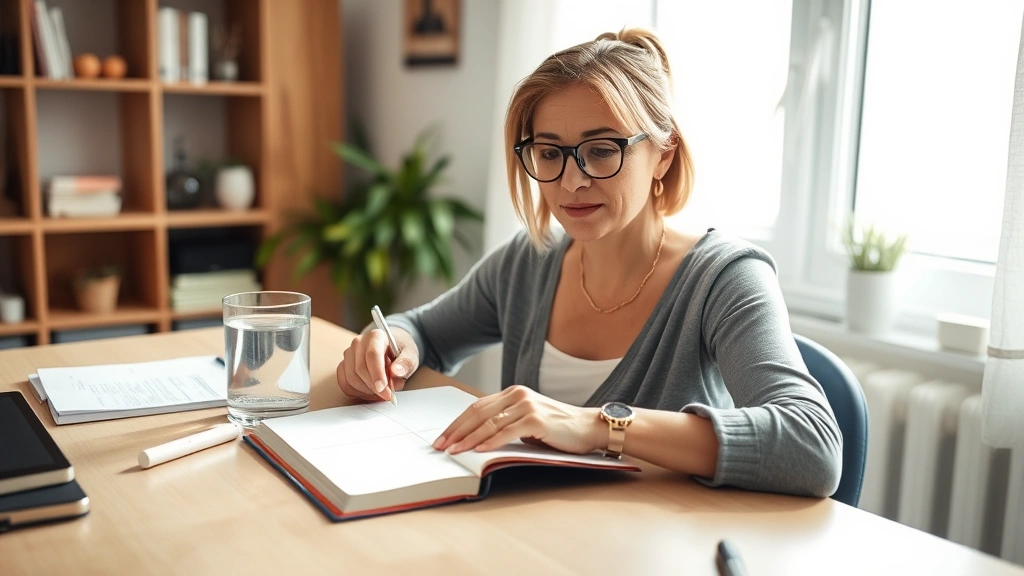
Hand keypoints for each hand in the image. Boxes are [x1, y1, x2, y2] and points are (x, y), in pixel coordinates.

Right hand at [336, 328, 418, 401]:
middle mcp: (358, 343)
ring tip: (382, 391)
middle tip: (388, 395)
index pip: (372, 355)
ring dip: (367, 391)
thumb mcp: (410, 355)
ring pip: (351, 378)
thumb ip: (406, 363)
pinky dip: (358, 393)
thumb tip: (396, 372)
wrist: (390, 349)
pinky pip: (345, 384)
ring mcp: (348, 354)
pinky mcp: (343, 366)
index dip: (377, 374)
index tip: (384, 388)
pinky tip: (371, 392)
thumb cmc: (400, 352)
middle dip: (374, 386)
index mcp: (375, 336)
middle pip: (360, 369)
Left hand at [433, 385, 606, 454]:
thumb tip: (477, 440)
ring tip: (454, 450)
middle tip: (441, 445)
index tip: (443, 437)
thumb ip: (506, 424)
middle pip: (478, 412)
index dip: (457, 423)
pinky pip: (507, 431)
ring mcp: (527, 405)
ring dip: (468, 438)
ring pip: (489, 422)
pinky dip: (490, 441)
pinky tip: (478, 450)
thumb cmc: (559, 429)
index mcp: (513, 393)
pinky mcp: (536, 419)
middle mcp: (518, 395)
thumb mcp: (527, 423)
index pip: (477, 407)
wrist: (589, 428)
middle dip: (456, 431)